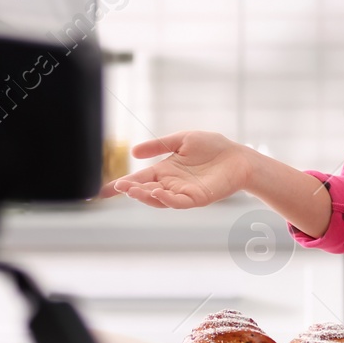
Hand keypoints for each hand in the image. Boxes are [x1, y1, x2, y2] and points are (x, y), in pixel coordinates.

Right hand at [98, 131, 249, 207]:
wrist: (238, 156)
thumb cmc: (212, 147)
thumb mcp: (181, 140)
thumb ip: (158, 145)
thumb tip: (132, 152)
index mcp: (165, 170)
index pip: (139, 179)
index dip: (123, 184)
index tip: (105, 190)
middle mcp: (171, 184)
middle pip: (146, 191)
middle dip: (132, 190)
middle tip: (119, 188)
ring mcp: (183, 193)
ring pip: (159, 199)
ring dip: (145, 196)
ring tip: (132, 190)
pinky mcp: (197, 198)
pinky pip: (179, 202)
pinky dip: (167, 199)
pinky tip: (158, 192)